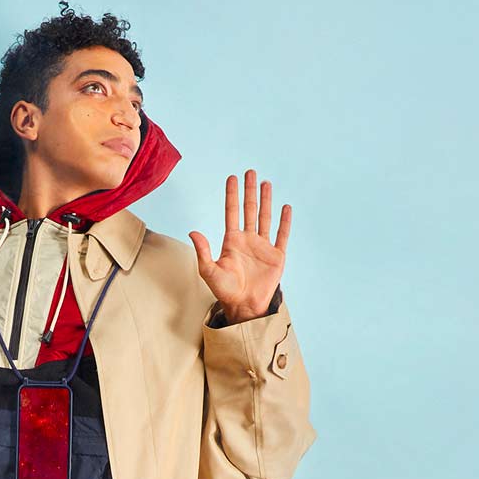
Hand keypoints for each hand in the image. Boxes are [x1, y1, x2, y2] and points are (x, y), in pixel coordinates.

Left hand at [189, 170, 290, 323]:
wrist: (244, 306)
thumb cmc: (225, 291)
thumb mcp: (209, 271)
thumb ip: (203, 252)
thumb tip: (193, 232)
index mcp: (232, 241)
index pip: (232, 212)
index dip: (232, 195)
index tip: (232, 178)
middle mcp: (248, 240)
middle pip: (249, 210)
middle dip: (249, 191)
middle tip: (250, 171)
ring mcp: (262, 247)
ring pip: (265, 218)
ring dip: (266, 200)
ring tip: (266, 183)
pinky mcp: (276, 256)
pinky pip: (282, 235)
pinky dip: (285, 222)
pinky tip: (285, 207)